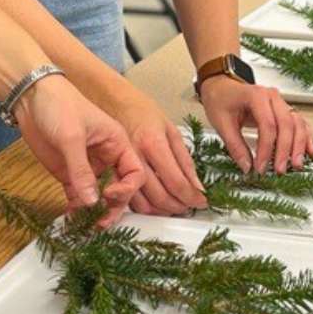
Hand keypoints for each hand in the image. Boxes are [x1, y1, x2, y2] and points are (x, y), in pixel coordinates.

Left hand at [16, 76, 146, 226]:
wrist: (31, 97)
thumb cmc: (60, 106)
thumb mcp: (72, 137)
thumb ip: (82, 171)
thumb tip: (92, 202)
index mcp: (118, 144)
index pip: (134, 173)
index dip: (126, 188)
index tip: (109, 195)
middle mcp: (107, 158)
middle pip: (119, 190)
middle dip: (112, 208)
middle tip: (100, 222)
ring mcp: (88, 167)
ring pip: (98, 196)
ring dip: (93, 212)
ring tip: (85, 225)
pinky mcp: (69, 173)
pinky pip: (77, 196)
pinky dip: (76, 209)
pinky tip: (71, 219)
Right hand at [106, 89, 208, 215]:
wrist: (112, 102)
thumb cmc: (142, 111)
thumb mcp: (171, 130)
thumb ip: (185, 161)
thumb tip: (197, 186)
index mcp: (153, 144)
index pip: (176, 181)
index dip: (191, 197)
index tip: (201, 201)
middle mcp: (135, 158)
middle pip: (160, 197)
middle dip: (179, 207)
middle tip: (190, 205)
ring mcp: (119, 168)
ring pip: (143, 205)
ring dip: (162, 211)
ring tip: (175, 205)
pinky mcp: (111, 175)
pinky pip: (130, 200)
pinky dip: (146, 207)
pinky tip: (156, 202)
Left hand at [200, 77, 312, 174]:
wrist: (221, 86)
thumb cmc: (221, 99)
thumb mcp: (221, 123)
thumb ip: (235, 146)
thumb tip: (246, 166)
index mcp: (256, 96)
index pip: (267, 125)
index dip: (266, 149)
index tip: (260, 166)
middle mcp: (272, 97)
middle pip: (286, 124)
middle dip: (285, 150)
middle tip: (279, 169)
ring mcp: (281, 103)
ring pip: (297, 124)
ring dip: (299, 145)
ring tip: (296, 164)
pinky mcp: (284, 110)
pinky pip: (300, 123)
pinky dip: (306, 137)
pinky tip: (310, 151)